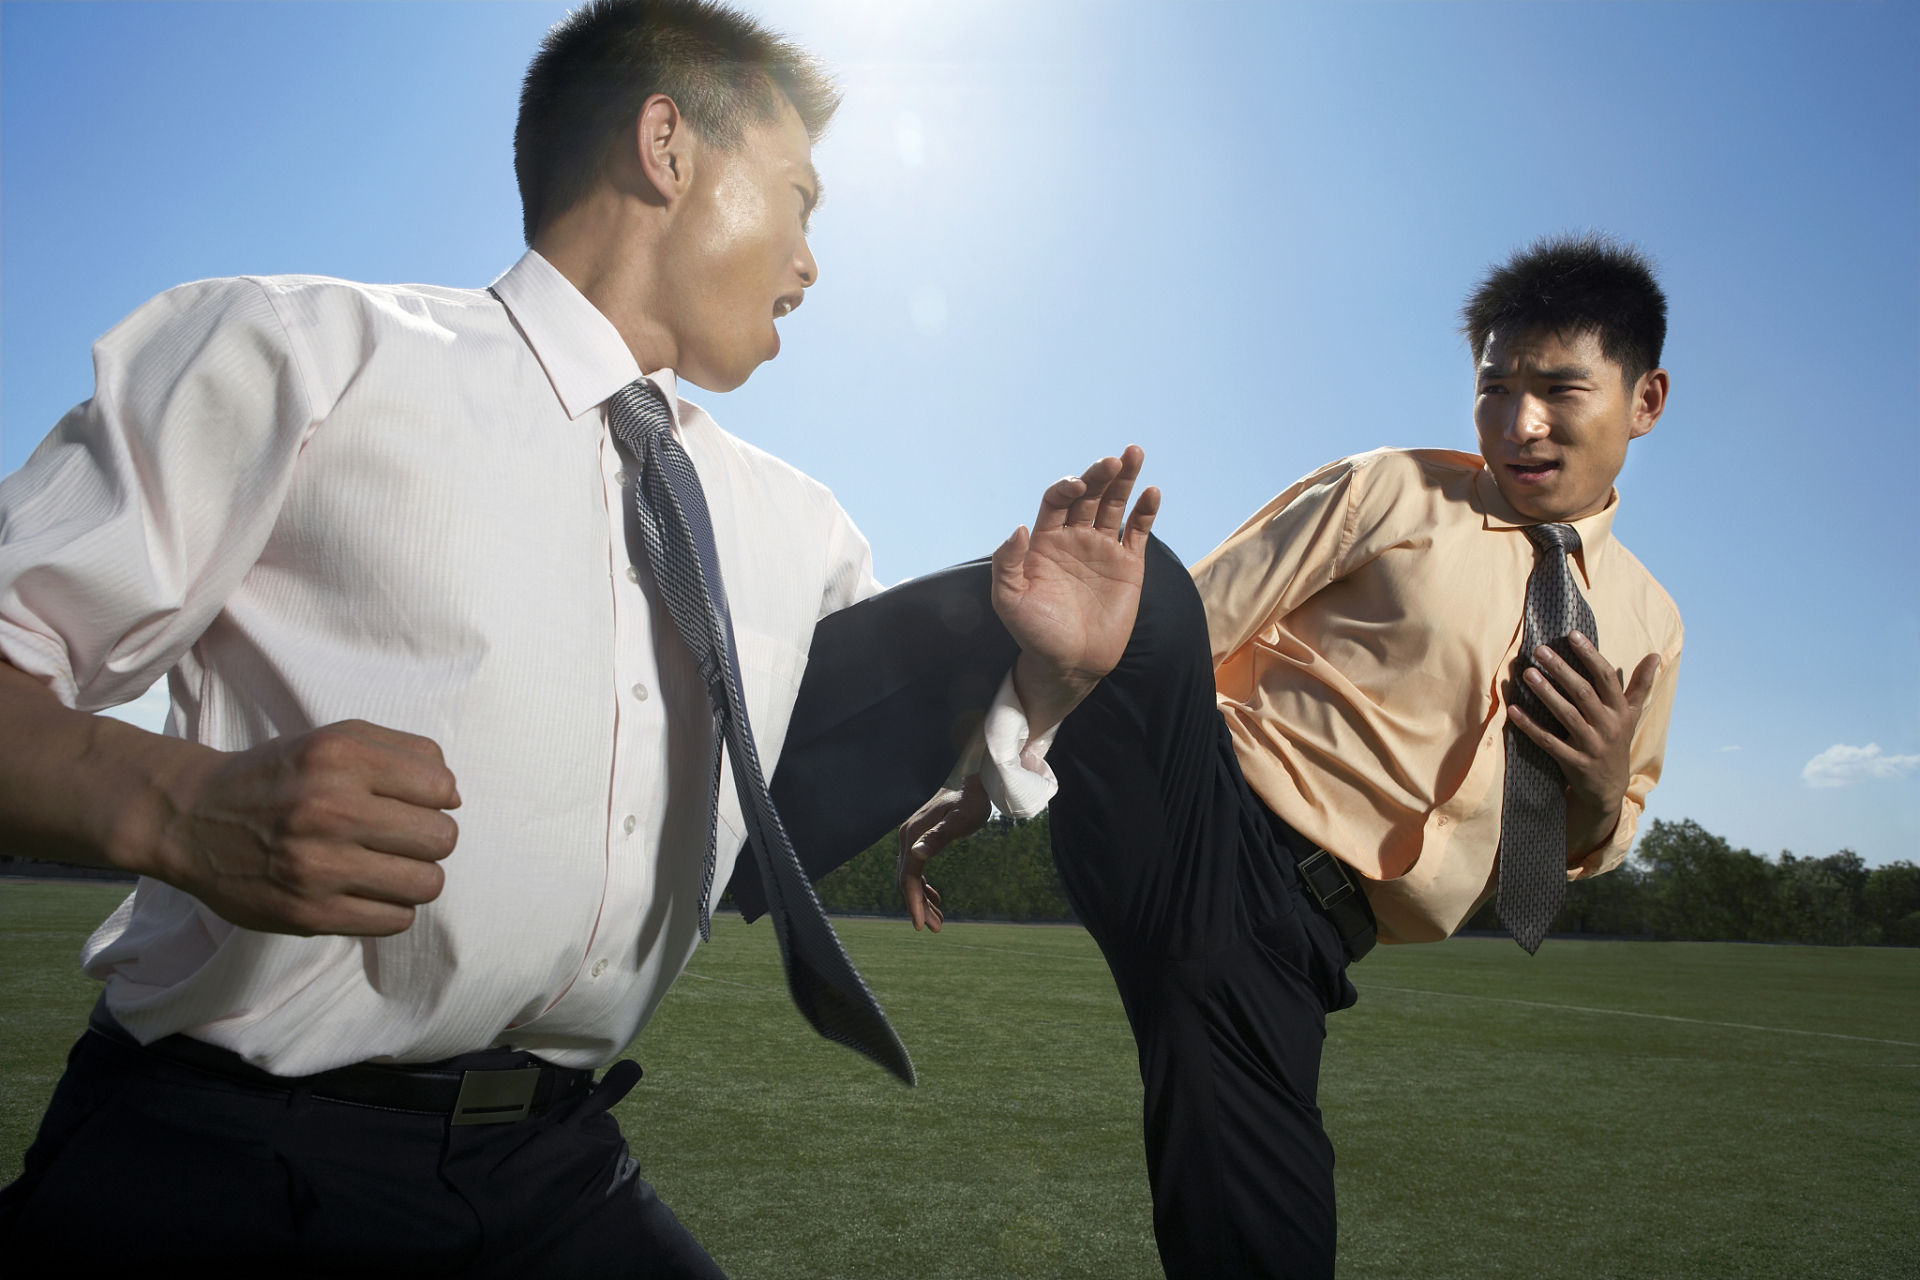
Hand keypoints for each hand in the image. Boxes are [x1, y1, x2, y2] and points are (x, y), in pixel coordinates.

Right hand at [152, 720, 461, 935]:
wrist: (192, 820)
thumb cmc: (279, 777)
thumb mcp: (334, 740)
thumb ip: (404, 752)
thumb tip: (453, 796)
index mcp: (339, 757)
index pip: (441, 787)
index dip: (435, 796)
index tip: (410, 801)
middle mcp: (328, 809)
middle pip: (442, 838)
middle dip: (430, 838)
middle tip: (400, 837)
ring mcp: (316, 866)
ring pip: (427, 884)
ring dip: (416, 876)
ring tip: (387, 865)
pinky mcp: (308, 914)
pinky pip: (395, 920)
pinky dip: (392, 907)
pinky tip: (367, 889)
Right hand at [895, 775, 988, 932]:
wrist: (974, 780)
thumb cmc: (971, 800)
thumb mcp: (960, 820)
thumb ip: (938, 837)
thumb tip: (918, 854)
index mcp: (913, 835)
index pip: (908, 877)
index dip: (913, 903)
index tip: (922, 927)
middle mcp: (908, 837)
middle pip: (907, 880)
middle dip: (919, 906)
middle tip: (936, 929)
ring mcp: (913, 838)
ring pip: (911, 877)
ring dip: (922, 899)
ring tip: (938, 921)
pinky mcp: (921, 838)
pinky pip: (917, 869)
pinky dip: (924, 887)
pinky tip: (937, 898)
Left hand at [993, 446, 1159, 734]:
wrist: (1070, 664)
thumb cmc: (1035, 633)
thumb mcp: (1009, 601)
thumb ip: (1007, 563)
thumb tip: (1019, 527)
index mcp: (1045, 541)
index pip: (1057, 501)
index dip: (1066, 488)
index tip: (1077, 486)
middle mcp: (1075, 538)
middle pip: (1090, 495)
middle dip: (1100, 475)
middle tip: (1114, 459)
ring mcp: (1103, 549)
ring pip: (1115, 505)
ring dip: (1125, 480)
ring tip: (1134, 453)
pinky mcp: (1128, 565)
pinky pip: (1138, 531)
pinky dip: (1145, 511)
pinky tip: (1152, 492)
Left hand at [1506, 633, 1659, 864]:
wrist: (1609, 787)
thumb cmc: (1616, 741)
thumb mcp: (1632, 714)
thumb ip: (1640, 685)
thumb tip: (1656, 655)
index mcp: (1620, 710)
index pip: (1606, 677)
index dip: (1590, 655)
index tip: (1573, 634)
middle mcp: (1608, 726)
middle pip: (1583, 692)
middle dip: (1562, 669)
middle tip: (1540, 650)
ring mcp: (1591, 745)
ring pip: (1567, 715)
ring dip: (1546, 693)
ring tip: (1527, 674)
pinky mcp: (1574, 762)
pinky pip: (1549, 742)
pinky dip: (1531, 727)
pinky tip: (1514, 711)